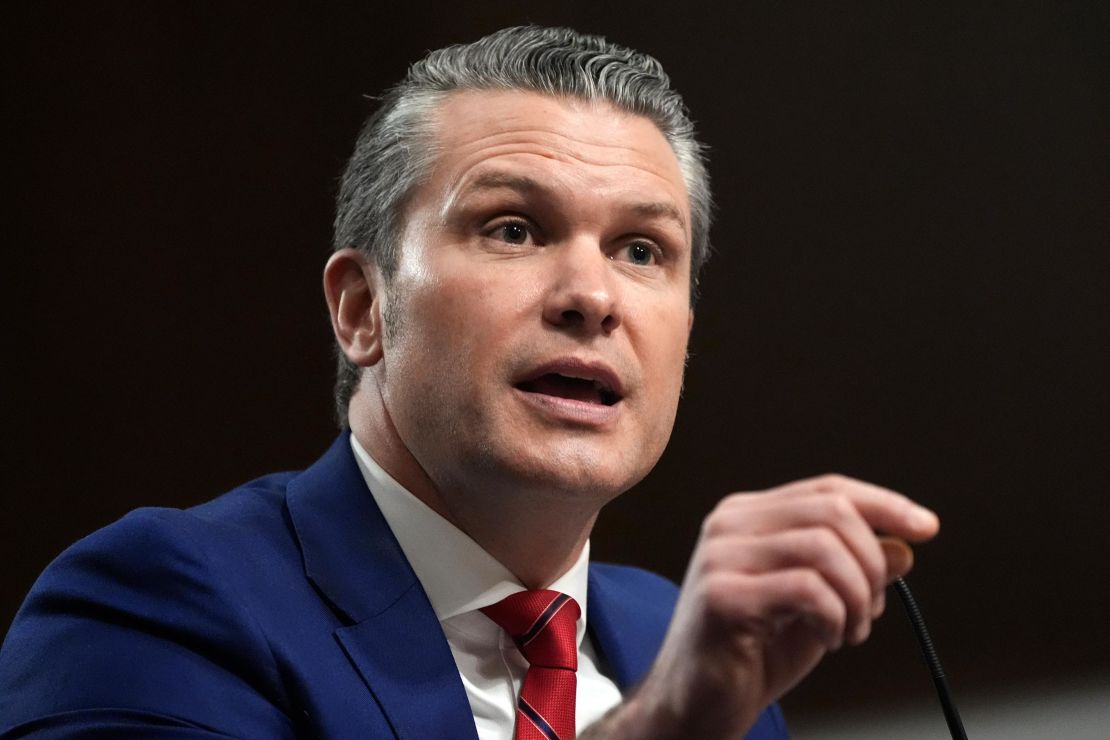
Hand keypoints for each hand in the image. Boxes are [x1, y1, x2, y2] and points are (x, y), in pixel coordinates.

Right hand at [586, 474, 938, 738]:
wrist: (695, 705)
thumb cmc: (749, 654)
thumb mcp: (817, 607)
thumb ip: (853, 572)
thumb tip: (903, 547)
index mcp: (747, 517)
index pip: (826, 490)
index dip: (883, 504)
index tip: (925, 527)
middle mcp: (729, 525)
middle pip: (831, 511)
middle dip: (872, 563)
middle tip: (872, 610)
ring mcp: (721, 557)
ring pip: (823, 547)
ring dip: (857, 596)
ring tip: (850, 631)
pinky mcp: (722, 596)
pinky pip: (807, 589)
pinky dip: (835, 617)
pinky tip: (828, 639)